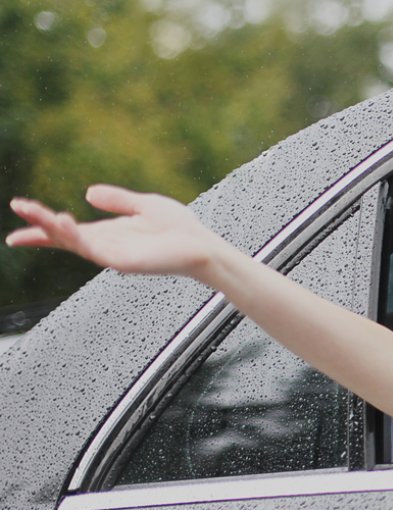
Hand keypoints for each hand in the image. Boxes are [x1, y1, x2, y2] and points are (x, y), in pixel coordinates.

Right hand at [8, 185, 226, 279]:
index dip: (41, 229)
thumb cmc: (179, 229)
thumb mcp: (143, 205)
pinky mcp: (125, 262)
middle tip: (18, 207)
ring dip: (53, 229)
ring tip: (36, 212)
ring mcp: (114, 256)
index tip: (16, 229)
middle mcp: (106, 246)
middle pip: (64, 237)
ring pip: (75, 243)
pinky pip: (95, 250)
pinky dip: (78, 238)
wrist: (202, 246)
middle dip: (39, 224)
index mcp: (108, 233)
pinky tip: (67, 223)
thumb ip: (116, 199)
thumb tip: (88, 192)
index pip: (67, 233)